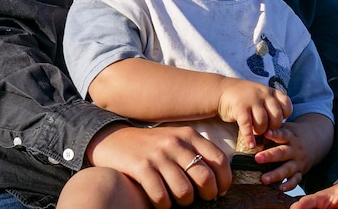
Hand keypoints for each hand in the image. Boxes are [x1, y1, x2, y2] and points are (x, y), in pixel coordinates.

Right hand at [86, 123, 231, 208]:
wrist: (114, 139)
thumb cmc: (151, 146)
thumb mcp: (176, 140)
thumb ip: (195, 153)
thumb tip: (217, 180)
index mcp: (189, 135)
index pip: (219, 159)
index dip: (224, 180)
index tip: (220, 191)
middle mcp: (176, 143)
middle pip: (205, 177)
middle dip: (207, 194)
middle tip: (201, 199)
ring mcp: (159, 155)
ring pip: (184, 190)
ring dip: (184, 201)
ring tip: (179, 200)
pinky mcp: (141, 167)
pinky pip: (161, 195)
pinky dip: (164, 204)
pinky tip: (161, 202)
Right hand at [217, 78, 291, 149]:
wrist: (221, 91)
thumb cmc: (244, 97)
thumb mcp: (261, 95)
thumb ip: (271, 105)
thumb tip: (280, 124)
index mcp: (270, 91)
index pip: (286, 105)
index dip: (283, 116)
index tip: (275, 120)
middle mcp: (263, 94)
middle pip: (276, 116)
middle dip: (272, 127)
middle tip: (265, 129)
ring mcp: (251, 100)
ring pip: (263, 122)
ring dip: (259, 131)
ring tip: (255, 132)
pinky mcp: (240, 108)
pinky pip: (247, 126)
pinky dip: (249, 137)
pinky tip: (250, 144)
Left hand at [255, 113, 332, 191]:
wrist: (316, 140)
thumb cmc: (293, 134)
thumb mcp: (286, 129)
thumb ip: (271, 131)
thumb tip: (251, 132)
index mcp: (290, 136)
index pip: (282, 134)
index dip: (274, 134)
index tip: (266, 133)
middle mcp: (294, 150)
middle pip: (282, 153)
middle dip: (270, 156)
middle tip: (257, 158)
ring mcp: (298, 162)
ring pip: (287, 169)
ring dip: (276, 174)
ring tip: (264, 179)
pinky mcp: (300, 172)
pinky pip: (295, 180)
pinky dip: (289, 185)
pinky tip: (280, 188)